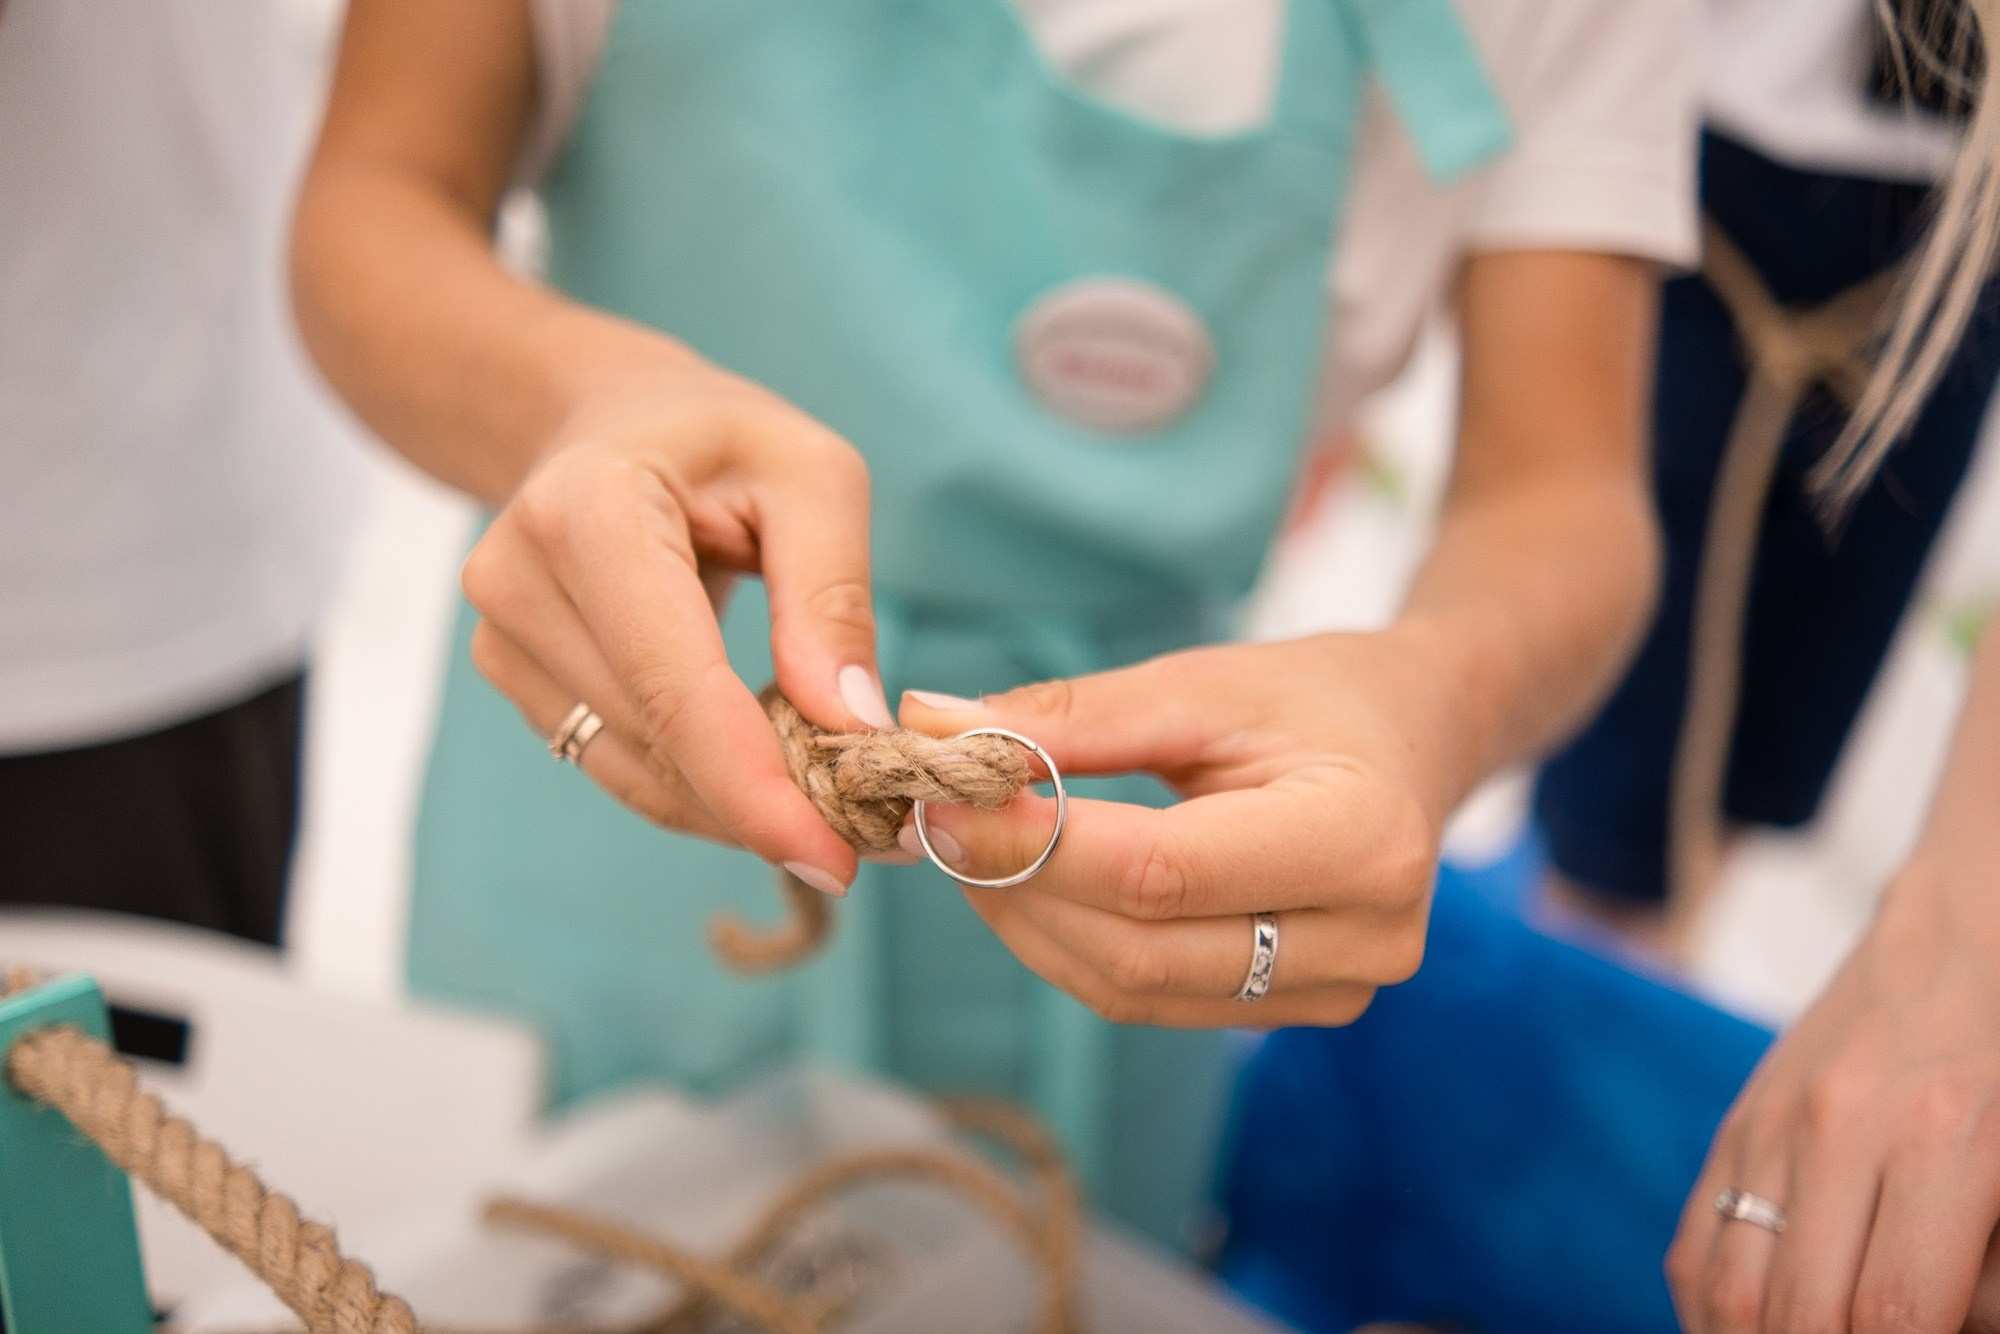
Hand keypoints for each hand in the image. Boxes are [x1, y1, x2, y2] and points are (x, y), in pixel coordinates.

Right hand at [461, 359, 895, 894]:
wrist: (609, 420)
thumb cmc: (723, 441)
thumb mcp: (812, 475)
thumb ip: (832, 594)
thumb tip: (850, 724)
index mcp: (588, 512)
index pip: (673, 685)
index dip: (754, 787)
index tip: (839, 857)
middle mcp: (519, 579)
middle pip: (659, 740)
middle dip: (771, 801)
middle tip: (879, 830)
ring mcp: (503, 637)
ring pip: (639, 772)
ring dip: (739, 805)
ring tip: (837, 803)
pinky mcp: (513, 677)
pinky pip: (621, 765)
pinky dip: (702, 787)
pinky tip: (768, 777)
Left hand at [898, 629, 1464, 1027]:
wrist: (1418, 740)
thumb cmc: (1316, 697)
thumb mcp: (1205, 682)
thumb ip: (1074, 717)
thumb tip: (935, 725)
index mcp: (1363, 841)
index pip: (1164, 872)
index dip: (1039, 843)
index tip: (945, 796)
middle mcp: (1367, 940)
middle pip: (1142, 949)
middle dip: (1019, 887)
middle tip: (935, 822)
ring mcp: (1337, 993)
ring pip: (1136, 988)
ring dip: (1031, 924)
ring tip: (969, 848)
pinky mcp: (1295, 1011)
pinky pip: (1154, 998)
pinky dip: (1072, 946)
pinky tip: (1027, 884)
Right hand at [1667, 862, 1999, 1332]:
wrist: (1969, 919)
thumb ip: (1995, 1266)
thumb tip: (1950, 1320)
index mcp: (1941, 1136)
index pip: (1891, 1313)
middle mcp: (1838, 1127)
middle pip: (1798, 1316)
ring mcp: (1772, 1122)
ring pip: (1728, 1292)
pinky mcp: (1739, 1121)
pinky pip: (1696, 1248)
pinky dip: (1711, 1317)